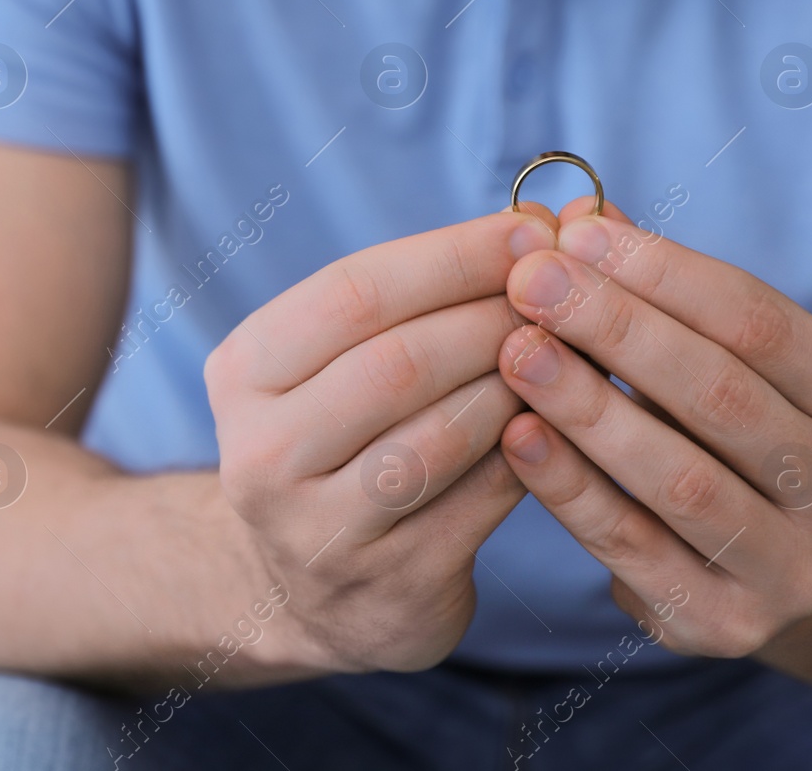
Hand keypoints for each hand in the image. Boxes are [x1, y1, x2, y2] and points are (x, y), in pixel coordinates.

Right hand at [205, 207, 558, 671]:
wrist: (308, 590)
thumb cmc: (343, 441)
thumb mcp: (335, 364)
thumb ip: (418, 297)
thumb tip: (548, 221)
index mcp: (241, 374)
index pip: (352, 292)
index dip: (452, 255)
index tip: (533, 228)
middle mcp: (261, 455)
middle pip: (398, 362)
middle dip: (495, 314)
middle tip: (566, 290)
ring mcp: (320, 530)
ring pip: (443, 435)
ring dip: (523, 382)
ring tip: (570, 349)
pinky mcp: (393, 585)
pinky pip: (484, 498)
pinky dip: (536, 448)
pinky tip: (566, 417)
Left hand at [495, 197, 811, 655]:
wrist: (772, 571)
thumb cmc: (733, 437)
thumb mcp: (722, 362)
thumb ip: (660, 294)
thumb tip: (582, 215)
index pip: (760, 322)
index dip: (662, 272)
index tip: (573, 234)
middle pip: (722, 394)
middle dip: (616, 328)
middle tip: (529, 282)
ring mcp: (798, 568)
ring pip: (681, 477)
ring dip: (588, 407)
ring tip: (515, 351)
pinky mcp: (726, 623)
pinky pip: (633, 546)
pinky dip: (569, 489)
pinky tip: (516, 437)